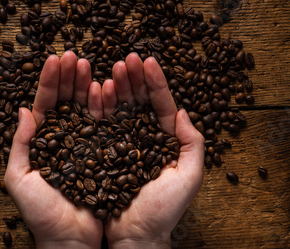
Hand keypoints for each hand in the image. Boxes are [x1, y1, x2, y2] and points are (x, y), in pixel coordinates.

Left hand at [4, 52, 103, 248]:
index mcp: (43, 142)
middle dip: (68, 76)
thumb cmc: (42, 214)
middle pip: (66, 100)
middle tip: (74, 55)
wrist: (71, 239)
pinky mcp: (105, 152)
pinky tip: (105, 88)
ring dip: (87, 84)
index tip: (53, 58)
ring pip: (86, 108)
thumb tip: (23, 110)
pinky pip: (104, 125)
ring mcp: (86, 144)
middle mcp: (65, 139)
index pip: (45, 105)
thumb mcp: (19, 179)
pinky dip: (104, 105)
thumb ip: (20, 145)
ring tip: (88, 65)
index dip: (48, 81)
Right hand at [103, 53, 204, 247]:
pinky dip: (98, 106)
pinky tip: (96, 90)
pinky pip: (100, 125)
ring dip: (115, 86)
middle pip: (138, 101)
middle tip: (126, 57)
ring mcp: (120, 143)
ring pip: (118, 108)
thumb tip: (185, 111)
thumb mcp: (189, 176)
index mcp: (165, 141)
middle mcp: (141, 138)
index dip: (155, 82)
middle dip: (133, 78)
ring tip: (111, 67)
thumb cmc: (164, 211)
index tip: (148, 60)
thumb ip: (193, 143)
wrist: (135, 236)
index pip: (161, 105)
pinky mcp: (101, 152)